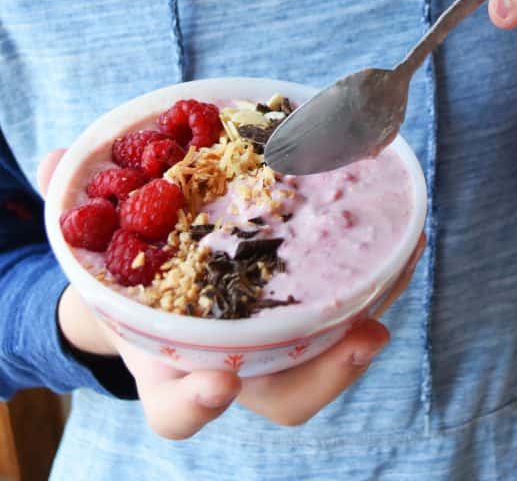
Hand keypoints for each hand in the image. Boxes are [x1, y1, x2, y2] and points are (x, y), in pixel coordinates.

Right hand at [39, 151, 423, 435]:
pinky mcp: (309, 311)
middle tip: (361, 337)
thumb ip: (78, 211)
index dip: (195, 404)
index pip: (176, 411)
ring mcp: (275, 346)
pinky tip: (405, 233)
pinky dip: (380, 277)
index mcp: (169, 366)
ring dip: (371, 314)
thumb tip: (58, 158)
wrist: (163, 291)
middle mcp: (232, 368)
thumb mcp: (99, 253)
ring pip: (328, 356)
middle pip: (282, 397)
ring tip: (404, 260)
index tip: (215, 385)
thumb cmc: (133, 280)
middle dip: (324, 373)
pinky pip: (350, 310)